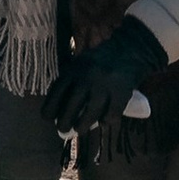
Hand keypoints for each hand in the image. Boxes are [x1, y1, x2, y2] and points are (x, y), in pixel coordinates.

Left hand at [44, 16, 167, 134]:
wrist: (130, 50)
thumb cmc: (100, 62)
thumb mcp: (81, 65)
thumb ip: (71, 83)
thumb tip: (58, 113)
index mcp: (74, 69)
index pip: (56, 93)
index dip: (49, 109)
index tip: (48, 119)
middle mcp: (87, 77)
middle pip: (71, 107)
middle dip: (64, 123)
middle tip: (63, 129)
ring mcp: (105, 86)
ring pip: (90, 114)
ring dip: (82, 126)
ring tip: (80, 129)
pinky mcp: (122, 94)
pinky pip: (110, 116)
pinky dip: (105, 121)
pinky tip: (103, 121)